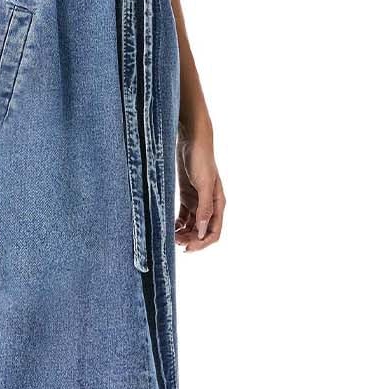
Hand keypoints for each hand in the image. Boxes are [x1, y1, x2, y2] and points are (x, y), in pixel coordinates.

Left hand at [175, 123, 223, 252]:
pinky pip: (183, 216)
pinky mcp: (187, 195)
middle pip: (201, 231)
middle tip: (174, 242)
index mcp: (218, 204)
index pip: (213, 232)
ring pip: (192, 225)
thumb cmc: (201, 159)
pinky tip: (170, 226)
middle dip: (190, 239)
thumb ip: (204, 208)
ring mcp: (197, 201)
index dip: (202, 243)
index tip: (187, 248)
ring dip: (183, 233)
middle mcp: (209, 205)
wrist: (192, 140)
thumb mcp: (203, 184)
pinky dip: (178, 223)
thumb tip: (202, 232)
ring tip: (170, 235)